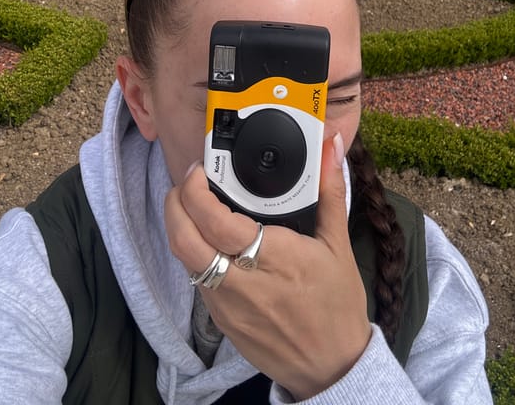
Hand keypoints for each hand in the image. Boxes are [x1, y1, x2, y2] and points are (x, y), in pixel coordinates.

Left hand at [165, 135, 371, 399]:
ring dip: (179, 226)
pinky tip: (206, 237)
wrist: (331, 367)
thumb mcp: (338, 245)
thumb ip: (331, 191)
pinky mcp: (221, 320)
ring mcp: (226, 305)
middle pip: (185, 239)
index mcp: (273, 259)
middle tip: (187, 181)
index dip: (196, 191)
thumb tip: (331, 146)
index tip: (199, 170)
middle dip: (175, 203)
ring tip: (191, 203)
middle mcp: (242, 283)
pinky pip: (195, 278)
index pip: (216, 221)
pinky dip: (192, 250)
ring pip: (184, 259)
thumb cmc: (337, 305)